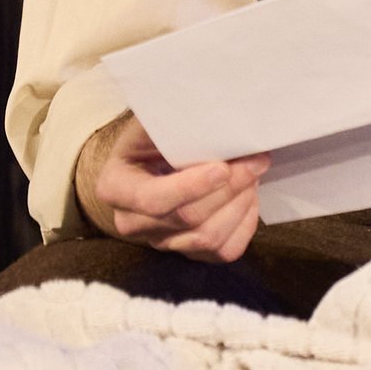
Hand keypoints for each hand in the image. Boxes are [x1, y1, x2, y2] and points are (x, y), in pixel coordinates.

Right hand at [74, 114, 269, 260]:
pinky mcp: (189, 253)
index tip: (223, 167)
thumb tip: (218, 117)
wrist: (152, 158)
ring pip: (208, 238)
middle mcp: (131, 222)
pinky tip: (248, 198)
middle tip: (255, 161)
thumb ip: (174, 123)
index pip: (153, 199)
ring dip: (239, 205)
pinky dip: (244, 225)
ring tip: (253, 174)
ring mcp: (160, 242)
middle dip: (228, 189)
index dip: (192, 187)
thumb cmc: (153, 136)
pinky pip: (224, 252)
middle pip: (187, 218)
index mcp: (115, 187)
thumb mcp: (153, 123)